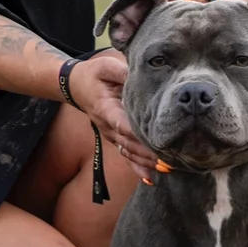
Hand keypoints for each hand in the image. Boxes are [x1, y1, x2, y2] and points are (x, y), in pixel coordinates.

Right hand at [66, 52, 158, 177]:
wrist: (76, 86)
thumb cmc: (93, 75)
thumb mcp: (106, 67)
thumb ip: (123, 72)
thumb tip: (141, 75)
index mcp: (106, 109)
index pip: (123, 124)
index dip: (138, 135)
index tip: (155, 142)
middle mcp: (107, 126)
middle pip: (129, 144)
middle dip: (149, 154)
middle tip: (170, 160)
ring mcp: (110, 134)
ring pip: (129, 153)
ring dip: (147, 163)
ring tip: (167, 169)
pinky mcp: (114, 138)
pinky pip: (126, 155)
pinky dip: (137, 168)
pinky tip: (150, 179)